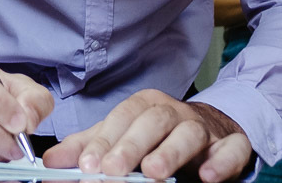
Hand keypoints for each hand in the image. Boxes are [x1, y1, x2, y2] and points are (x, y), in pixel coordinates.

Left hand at [43, 90, 250, 180]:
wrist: (210, 133)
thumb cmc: (157, 137)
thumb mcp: (122, 139)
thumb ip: (90, 149)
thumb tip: (50, 163)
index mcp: (145, 106)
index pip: (121, 119)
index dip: (103, 142)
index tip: (86, 167)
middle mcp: (174, 112)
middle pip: (152, 121)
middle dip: (131, 146)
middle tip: (113, 171)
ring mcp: (204, 127)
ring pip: (189, 133)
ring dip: (171, 152)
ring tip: (154, 173)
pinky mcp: (230, 144)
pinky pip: (231, 148)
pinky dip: (222, 161)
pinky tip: (209, 176)